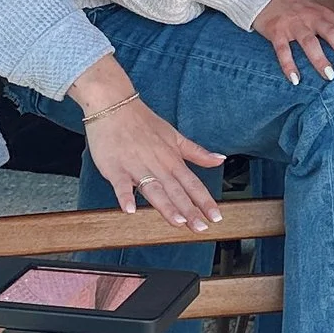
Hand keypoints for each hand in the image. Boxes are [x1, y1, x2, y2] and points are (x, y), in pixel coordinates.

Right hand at [68, 62, 224, 229]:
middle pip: (176, 190)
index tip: (216, 217)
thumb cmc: (143, 122)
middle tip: (201, 228)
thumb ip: (197, 152)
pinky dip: (125, 196)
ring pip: (154, 189)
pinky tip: (130, 209)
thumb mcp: (175, 136)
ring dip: (166, 206)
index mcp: (172, 158)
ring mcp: (136, 165)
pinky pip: (121, 184)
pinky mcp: (115, 167)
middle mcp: (157, 164)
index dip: (205, 201)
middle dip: (190, 210)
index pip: (192, 183)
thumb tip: (220, 159)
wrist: (113, 104)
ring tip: (178, 222)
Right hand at [252, 0, 333, 83]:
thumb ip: (332, 27)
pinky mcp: (277, 32)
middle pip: (331, 32)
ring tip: (330, 76)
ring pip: (309, 42)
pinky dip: (289, 66)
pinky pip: (283, 50)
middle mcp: (312, 18)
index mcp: (325, 14)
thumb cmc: (295, 8)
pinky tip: (295, 79)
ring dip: (320, 59)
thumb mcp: (316, 12)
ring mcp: (294, 25)